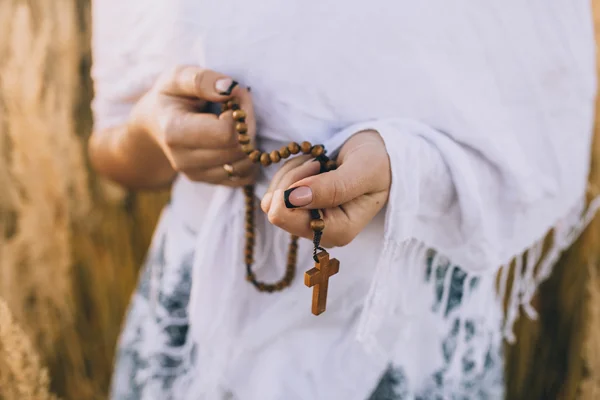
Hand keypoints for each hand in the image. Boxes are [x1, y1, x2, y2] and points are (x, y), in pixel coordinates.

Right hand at [128, 66, 256, 185]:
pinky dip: (250, 159)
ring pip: (245, 165)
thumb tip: (230, 88)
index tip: (237, 96)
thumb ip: (201, 80)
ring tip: (238, 124)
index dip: (241, 112)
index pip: (226, 132)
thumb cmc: (171, 97)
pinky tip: (239, 141)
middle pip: (238, 150)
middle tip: (241, 109)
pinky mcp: (208, 181)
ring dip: (252, 142)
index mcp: (175, 132)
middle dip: (249, 126)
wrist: (156, 123)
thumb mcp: (178, 77)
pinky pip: (245, 177)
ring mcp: (196, 174)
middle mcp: (184, 159)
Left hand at [261, 131, 390, 246]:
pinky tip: (313, 168)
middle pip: (275, 209)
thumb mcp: (363, 170)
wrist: (379, 157)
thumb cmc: (377, 164)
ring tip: (319, 164)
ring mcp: (307, 221)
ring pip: (272, 198)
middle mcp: (319, 232)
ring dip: (292, 172)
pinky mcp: (299, 210)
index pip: (285, 218)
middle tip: (319, 163)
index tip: (317, 167)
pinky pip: (275, 190)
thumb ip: (332, 187)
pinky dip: (290, 171)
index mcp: (338, 232)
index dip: (292, 187)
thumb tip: (292, 198)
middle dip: (292, 178)